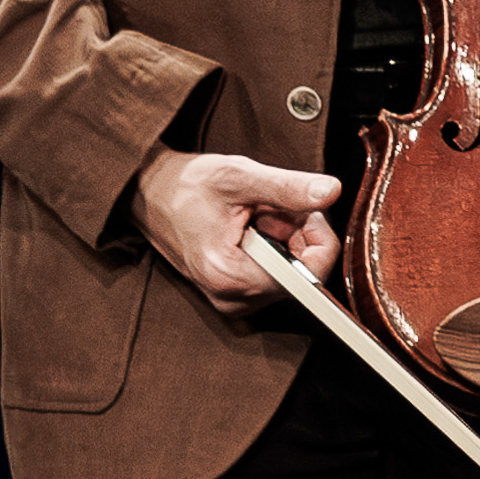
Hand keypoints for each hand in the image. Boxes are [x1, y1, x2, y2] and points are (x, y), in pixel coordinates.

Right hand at [137, 146, 341, 308]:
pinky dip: (272, 250)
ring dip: (284, 240)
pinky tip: (249, 230)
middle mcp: (233, 300)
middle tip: (269, 208)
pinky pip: (273, 277)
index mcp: (232, 278)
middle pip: (303, 274)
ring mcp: (232, 301)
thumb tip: (331, 191)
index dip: (316, 235)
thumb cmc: (185, 184)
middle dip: (297, 235)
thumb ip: (288, 187)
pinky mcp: (232, 296)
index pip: (310, 275)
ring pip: (290, 274)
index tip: (297, 208)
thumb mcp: (238, 177)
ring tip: (253, 217)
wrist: (149, 193)